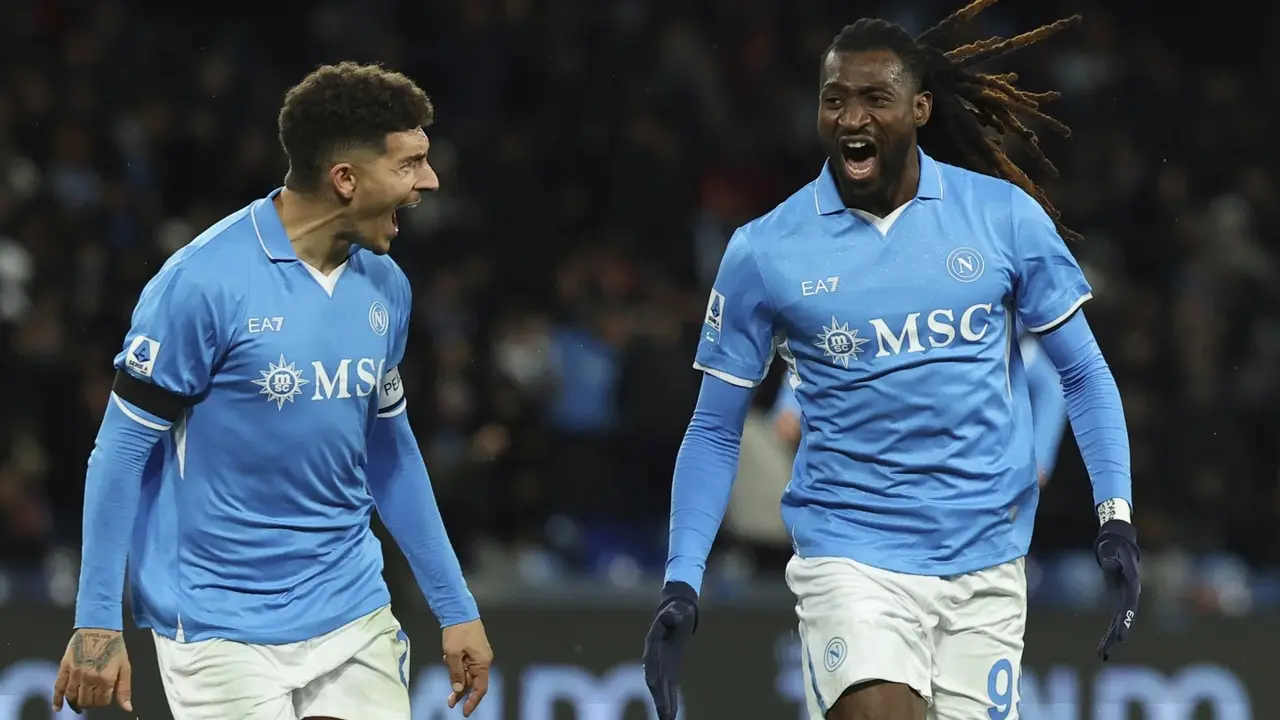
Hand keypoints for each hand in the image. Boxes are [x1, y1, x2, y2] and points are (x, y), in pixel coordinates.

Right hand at [52, 628, 132, 713]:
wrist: (98, 627)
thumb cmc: (114, 646)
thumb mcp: (125, 667)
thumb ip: (124, 689)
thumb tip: (127, 708)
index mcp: (106, 678)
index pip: (102, 701)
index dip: (104, 701)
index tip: (104, 696)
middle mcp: (89, 678)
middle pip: (87, 701)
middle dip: (91, 702)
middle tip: (93, 697)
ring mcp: (75, 673)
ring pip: (73, 697)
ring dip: (77, 702)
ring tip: (80, 703)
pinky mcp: (64, 668)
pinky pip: (58, 688)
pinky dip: (57, 700)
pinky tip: (58, 707)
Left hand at [441, 618, 491, 716]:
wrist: (459, 610)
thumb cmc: (457, 631)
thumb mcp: (453, 654)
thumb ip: (456, 673)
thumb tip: (458, 689)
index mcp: (482, 663)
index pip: (480, 688)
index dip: (473, 701)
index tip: (465, 712)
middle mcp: (484, 660)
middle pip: (473, 682)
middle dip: (461, 690)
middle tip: (449, 702)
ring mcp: (479, 655)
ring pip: (468, 672)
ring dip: (456, 675)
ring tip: (446, 662)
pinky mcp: (474, 650)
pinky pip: (466, 664)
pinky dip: (457, 665)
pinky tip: (448, 657)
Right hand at [643, 582, 697, 719]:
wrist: (675, 615)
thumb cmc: (677, 612)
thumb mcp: (677, 611)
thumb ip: (673, 615)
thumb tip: (671, 617)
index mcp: (653, 643)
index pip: (651, 659)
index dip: (651, 671)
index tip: (651, 683)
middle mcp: (654, 658)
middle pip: (655, 681)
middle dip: (658, 698)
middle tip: (663, 715)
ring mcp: (661, 667)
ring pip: (660, 690)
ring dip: (663, 706)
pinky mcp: (669, 672)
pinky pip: (669, 690)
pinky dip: (670, 703)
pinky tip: (671, 717)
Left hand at [1094, 519, 1140, 659]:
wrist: (1119, 544)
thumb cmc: (1114, 546)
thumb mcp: (1111, 550)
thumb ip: (1112, 559)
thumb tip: (1111, 567)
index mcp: (1131, 585)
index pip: (1129, 606)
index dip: (1125, 621)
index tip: (1121, 637)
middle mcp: (1131, 595)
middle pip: (1124, 619)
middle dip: (1115, 636)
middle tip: (1105, 654)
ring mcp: (1125, 599)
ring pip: (1119, 623)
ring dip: (1111, 639)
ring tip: (1101, 656)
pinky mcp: (1119, 601)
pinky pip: (1115, 620)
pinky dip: (1109, 632)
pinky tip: (1101, 646)